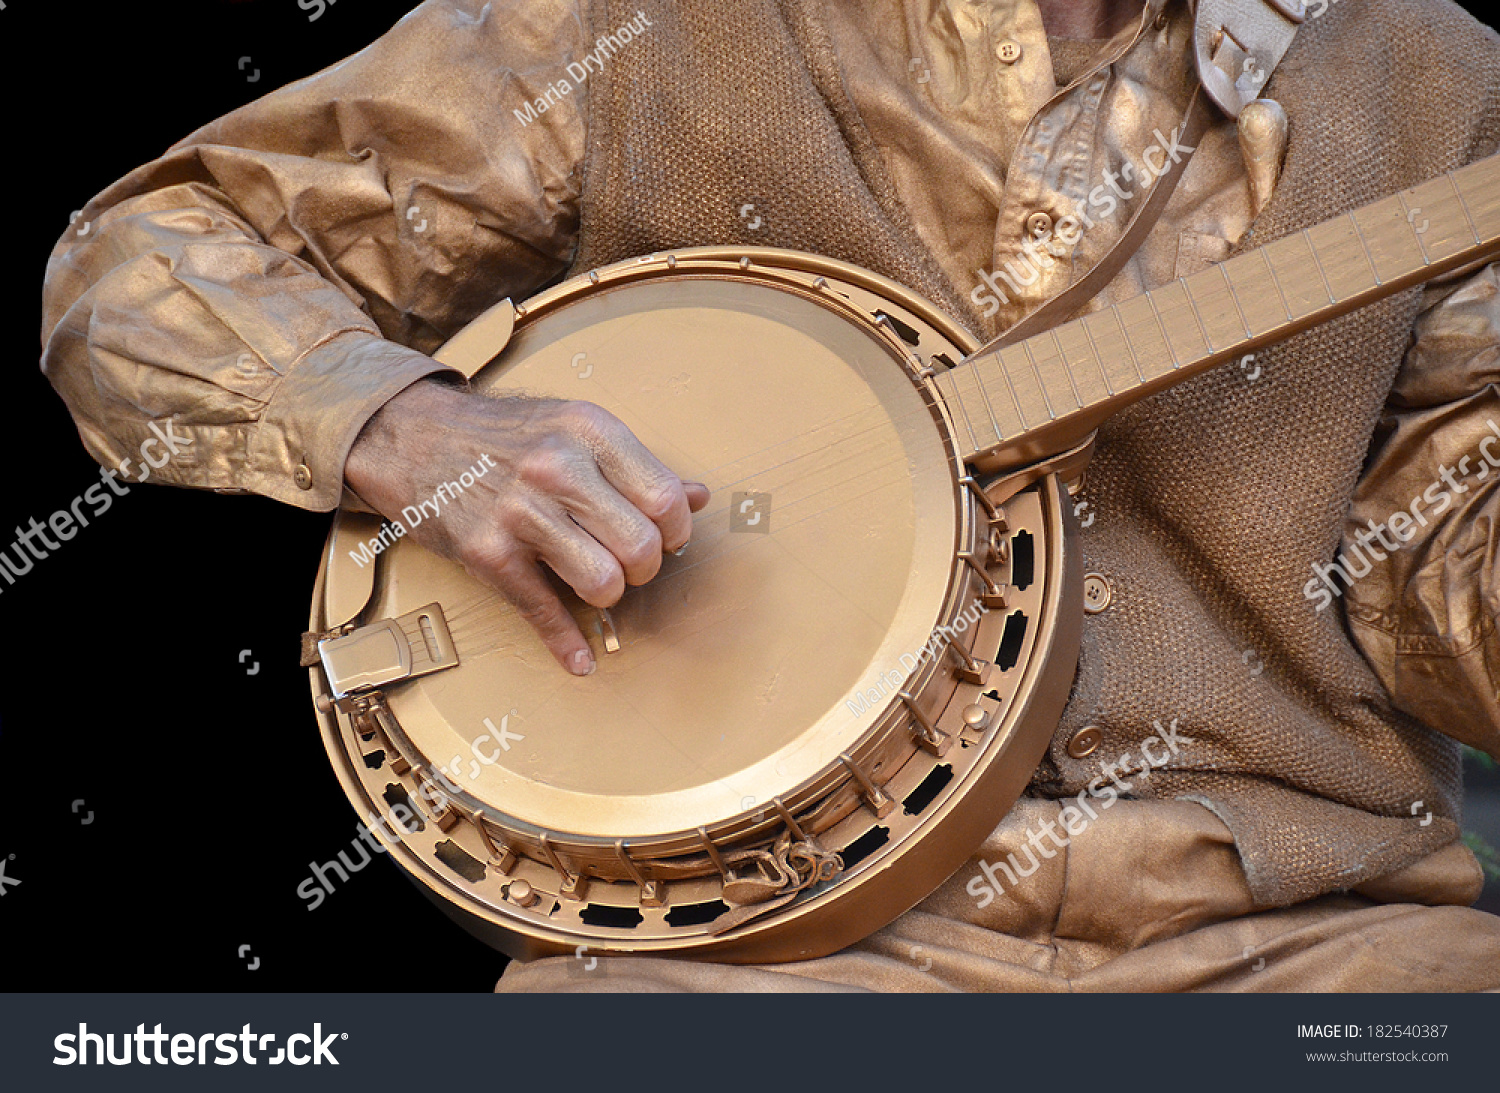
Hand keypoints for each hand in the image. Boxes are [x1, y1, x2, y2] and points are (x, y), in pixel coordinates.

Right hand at [344, 378, 709, 674]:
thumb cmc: (505, 436)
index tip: (667, 539)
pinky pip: (544, 612)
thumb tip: (699, 498)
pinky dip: (566, 645)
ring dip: (610, 595)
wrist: (414, 438)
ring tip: (599, 582)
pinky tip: (579, 658)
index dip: (677, 531)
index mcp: (589, 432)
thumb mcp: (574, 428)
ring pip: (604, 582)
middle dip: (646, 568)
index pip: (666, 499)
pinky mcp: (488, 553)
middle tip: (632, 564)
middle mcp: (557, 469)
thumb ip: (636, 465)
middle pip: (642, 546)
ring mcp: (520, 513)